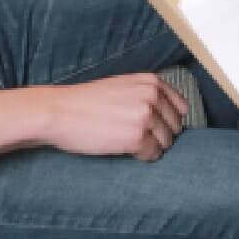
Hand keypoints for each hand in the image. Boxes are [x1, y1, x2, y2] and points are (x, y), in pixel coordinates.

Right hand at [41, 73, 188, 160]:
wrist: (59, 112)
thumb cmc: (86, 101)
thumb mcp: (122, 86)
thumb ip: (146, 94)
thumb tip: (173, 112)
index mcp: (150, 81)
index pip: (180, 106)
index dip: (168, 120)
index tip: (156, 127)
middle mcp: (152, 96)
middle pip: (174, 126)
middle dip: (161, 135)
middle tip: (138, 137)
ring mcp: (145, 117)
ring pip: (166, 141)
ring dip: (152, 146)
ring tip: (129, 143)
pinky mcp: (137, 138)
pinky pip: (153, 154)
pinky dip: (143, 157)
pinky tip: (127, 150)